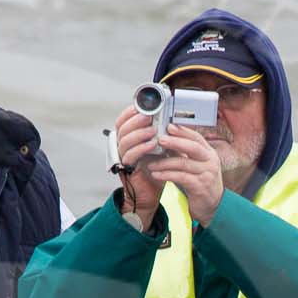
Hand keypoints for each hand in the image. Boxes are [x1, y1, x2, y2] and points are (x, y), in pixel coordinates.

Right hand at [113, 105, 163, 223]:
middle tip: (148, 116)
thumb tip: (175, 117)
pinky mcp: (126, 168)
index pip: (123, 120)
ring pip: (124, 140)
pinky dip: (141, 148)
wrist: (153, 192)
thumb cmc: (158, 168)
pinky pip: (129, 156)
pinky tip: (152, 144)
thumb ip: (165, 132)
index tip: (141, 106)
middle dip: (135, 120)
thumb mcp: (164, 146)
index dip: (130, 112)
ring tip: (152, 130)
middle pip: (122, 128)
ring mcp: (122, 157)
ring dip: (138, 133)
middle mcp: (122, 145)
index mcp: (129, 137)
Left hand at [142, 124, 226, 225]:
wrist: (213, 207)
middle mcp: (211, 161)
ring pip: (184, 163)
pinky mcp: (201, 187)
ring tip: (151, 164)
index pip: (196, 138)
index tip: (169, 126)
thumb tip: (165, 141)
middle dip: (175, 142)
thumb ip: (184, 155)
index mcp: (209, 153)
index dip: (183, 131)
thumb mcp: (195, 167)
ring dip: (164, 163)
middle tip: (159, 139)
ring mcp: (207, 174)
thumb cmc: (200, 184)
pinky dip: (167, 175)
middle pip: (192, 147)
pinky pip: (181, 177)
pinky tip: (156, 175)